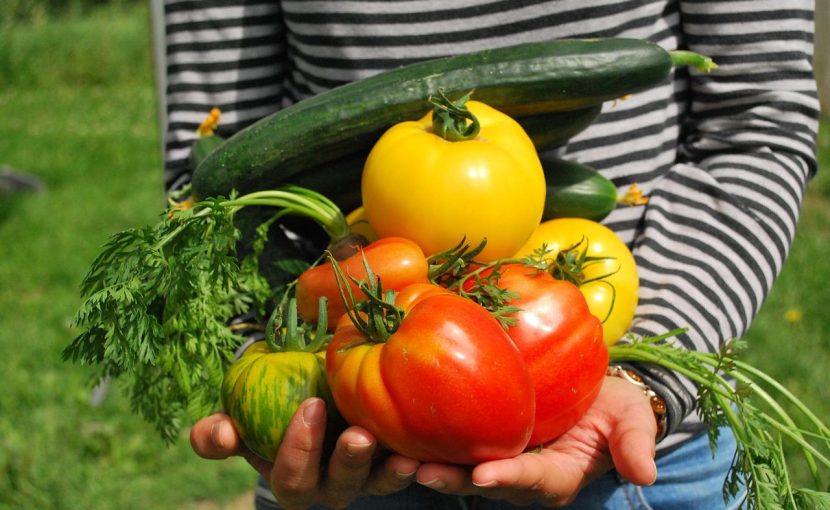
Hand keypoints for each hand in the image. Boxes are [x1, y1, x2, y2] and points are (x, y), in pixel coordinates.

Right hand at [190, 398, 420, 509]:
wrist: (314, 398)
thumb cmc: (272, 409)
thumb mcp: (242, 420)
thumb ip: (220, 432)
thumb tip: (219, 433)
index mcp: (293, 478)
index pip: (291, 478)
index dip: (298, 449)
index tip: (309, 406)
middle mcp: (330, 486)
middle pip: (339, 487)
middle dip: (348, 463)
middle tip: (358, 435)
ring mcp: (366, 479)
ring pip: (379, 484)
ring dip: (390, 472)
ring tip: (403, 456)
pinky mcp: (395, 464)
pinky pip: (409, 469)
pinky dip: (419, 461)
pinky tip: (427, 447)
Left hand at [414, 376, 658, 506]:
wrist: (595, 393)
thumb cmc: (615, 406)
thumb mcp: (631, 419)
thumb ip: (634, 443)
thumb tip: (645, 472)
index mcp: (559, 475)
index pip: (534, 480)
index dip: (510, 478)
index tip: (485, 475)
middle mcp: (523, 475)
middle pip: (486, 482)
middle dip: (455, 480)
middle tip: (421, 472)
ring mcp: (501, 458)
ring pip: (462, 468)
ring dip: (432, 465)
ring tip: (398, 459)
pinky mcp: (484, 439)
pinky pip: (456, 444)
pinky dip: (429, 441)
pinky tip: (400, 429)